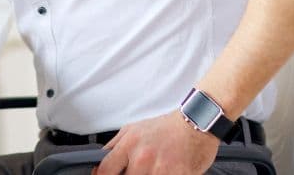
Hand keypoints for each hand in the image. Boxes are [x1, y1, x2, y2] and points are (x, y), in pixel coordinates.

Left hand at [94, 112, 218, 174]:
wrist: (195, 123)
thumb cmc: (165, 128)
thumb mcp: (133, 129)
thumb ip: (114, 147)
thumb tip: (98, 163)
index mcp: (130, 144)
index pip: (106, 170)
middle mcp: (143, 157)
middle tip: (139, 169)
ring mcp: (161, 169)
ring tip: (154, 168)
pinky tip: (166, 170)